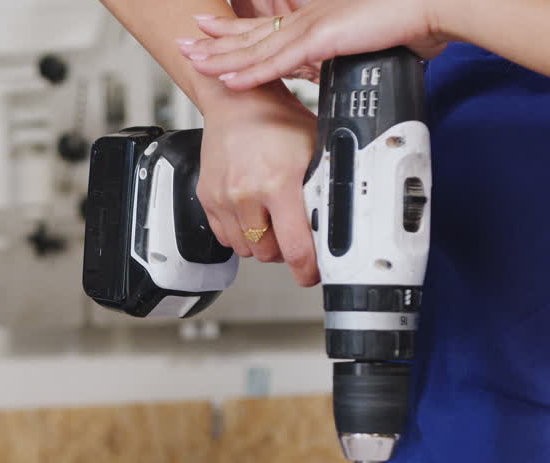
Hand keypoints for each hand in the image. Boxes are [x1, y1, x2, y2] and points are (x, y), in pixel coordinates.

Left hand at [184, 0, 449, 90]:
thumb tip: (324, 74)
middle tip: (185, 45)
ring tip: (193, 62)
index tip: (207, 34)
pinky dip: (249, 72)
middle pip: (250, 36)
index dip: (233, 33)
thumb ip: (334, 61)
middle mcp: (307, 21)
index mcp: (315, 22)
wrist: (428, 10)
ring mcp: (311, 28)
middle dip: (214, 42)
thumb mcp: (358, 48)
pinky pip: (277, 61)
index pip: (265, 30)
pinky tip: (228, 77)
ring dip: (221, 57)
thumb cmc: (404, 26)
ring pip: (255, 48)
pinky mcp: (321, 39)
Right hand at [190, 84, 320, 285]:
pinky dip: (241, 235)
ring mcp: (223, 197)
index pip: (295, 248)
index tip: (312, 273)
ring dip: (262, 243)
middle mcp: (246, 193)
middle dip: (285, 250)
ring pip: (247, 250)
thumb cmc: (279, 120)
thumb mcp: (316, 150)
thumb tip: (341, 222)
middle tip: (294, 233)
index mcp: (278, 183)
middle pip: (269, 254)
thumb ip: (326, 188)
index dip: (308, 270)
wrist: (238, 101)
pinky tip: (253, 214)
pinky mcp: (207, 198)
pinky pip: (226, 238)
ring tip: (272, 220)